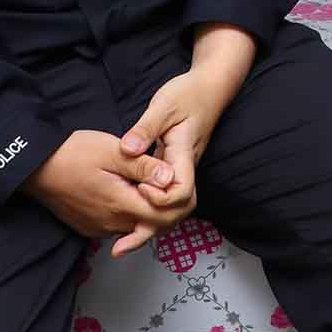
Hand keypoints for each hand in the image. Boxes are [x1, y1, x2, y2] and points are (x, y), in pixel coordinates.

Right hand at [21, 130, 173, 254]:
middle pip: (153, 225)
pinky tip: (129, 192)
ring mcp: (99, 228)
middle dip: (167, 206)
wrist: (35, 168)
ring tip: (149, 183)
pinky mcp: (90, 228)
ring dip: (148, 209)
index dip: (178, 200)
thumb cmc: (72, 155)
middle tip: (167, 180)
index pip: (164, 217)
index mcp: (120, 204)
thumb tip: (171, 178)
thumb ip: (144, 166)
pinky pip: (119, 226)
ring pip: (136, 226)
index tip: (177, 180)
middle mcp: (111, 224)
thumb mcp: (112, 151)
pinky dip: (130, 212)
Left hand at [115, 26, 257, 255]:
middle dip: (152, 227)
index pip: (180, 192)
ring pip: (171, 207)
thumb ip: (145, 129)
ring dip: (149, 224)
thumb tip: (126, 151)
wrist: (210, 88)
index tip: (139, 189)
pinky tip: (127, 213)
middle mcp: (184, 168)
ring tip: (121, 242)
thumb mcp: (163, 106)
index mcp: (183, 155)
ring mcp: (180, 170)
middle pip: (178, 211)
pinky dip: (148, 208)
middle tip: (121, 243)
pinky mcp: (174, 168)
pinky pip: (163, 195)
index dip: (159, 199)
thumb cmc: (188, 93)